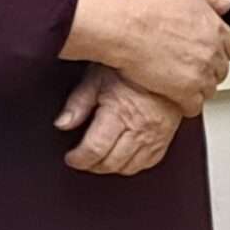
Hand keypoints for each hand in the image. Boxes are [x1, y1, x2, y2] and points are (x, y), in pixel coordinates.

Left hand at [55, 66, 183, 175]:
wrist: (167, 62)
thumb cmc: (130, 68)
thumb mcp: (97, 77)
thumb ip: (78, 102)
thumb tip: (62, 124)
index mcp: (120, 112)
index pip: (95, 150)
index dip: (78, 159)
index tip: (71, 157)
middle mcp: (140, 127)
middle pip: (111, 163)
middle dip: (92, 165)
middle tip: (82, 157)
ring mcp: (156, 134)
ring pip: (129, 167)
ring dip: (111, 166)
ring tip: (101, 156)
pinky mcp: (167, 137)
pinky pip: (149, 162)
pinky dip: (133, 164)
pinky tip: (123, 153)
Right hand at [69, 0, 229, 114]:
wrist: (125, 26)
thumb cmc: (148, 8)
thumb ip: (210, 0)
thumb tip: (227, 2)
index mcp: (215, 28)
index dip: (217, 51)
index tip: (206, 54)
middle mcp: (212, 50)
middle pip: (221, 69)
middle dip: (208, 70)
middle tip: (190, 69)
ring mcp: (201, 72)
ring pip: (210, 89)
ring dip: (198, 88)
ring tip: (180, 84)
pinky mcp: (186, 91)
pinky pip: (195, 106)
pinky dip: (186, 105)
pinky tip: (175, 98)